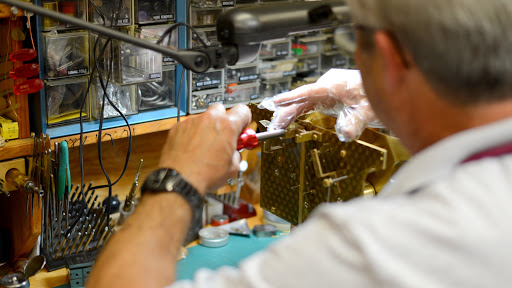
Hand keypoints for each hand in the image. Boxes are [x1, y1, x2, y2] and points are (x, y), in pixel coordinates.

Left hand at [158, 104, 251, 194]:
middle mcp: (209, 119)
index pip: (243, 111)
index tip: (241, 128)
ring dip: (206, 129)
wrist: (180, 180)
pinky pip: (189, 126)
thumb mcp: (232, 168)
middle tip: (222, 137)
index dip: (244, 120)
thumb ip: (236, 154)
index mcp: (227, 126)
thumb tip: (234, 152)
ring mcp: (192, 122)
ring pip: (203, 119)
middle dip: (222, 121)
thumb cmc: (205, 174)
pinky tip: (192, 149)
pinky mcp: (178, 127)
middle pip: (220, 109)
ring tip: (204, 147)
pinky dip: (191, 134)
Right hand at [259, 69, 378, 140]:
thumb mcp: (369, 111)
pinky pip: (310, 103)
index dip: (292, 98)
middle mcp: (328, 85)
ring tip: (277, 126)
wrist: (387, 89)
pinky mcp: (329, 95)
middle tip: (274, 126)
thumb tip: (345, 134)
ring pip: (304, 101)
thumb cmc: (378, 95)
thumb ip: (356, 123)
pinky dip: (300, 112)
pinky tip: (290, 121)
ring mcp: (327, 89)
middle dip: (287, 112)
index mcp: (335, 84)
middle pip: (303, 99)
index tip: (276, 101)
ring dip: (291, 113)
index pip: (308, 92)